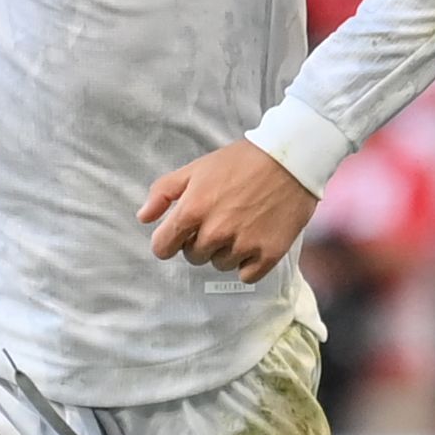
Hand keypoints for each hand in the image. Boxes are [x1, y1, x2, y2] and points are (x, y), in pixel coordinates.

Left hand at [141, 141, 321, 283]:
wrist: (291, 159)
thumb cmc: (241, 161)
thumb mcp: (196, 168)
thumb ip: (164, 192)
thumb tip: (143, 218)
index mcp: (192, 210)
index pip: (162, 248)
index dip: (168, 241)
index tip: (180, 234)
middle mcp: (215, 231)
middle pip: (193, 257)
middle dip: (200, 242)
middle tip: (219, 219)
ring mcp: (243, 245)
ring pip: (220, 265)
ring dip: (225, 251)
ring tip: (240, 225)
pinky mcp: (268, 254)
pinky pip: (246, 275)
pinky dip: (248, 263)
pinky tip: (255, 240)